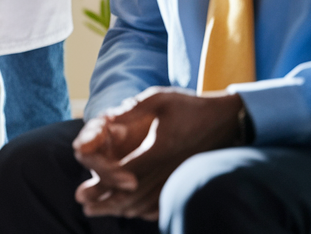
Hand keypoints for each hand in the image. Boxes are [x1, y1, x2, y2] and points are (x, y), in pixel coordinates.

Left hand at [73, 88, 243, 219]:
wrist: (229, 120)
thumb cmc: (191, 107)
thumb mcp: (159, 99)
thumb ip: (130, 110)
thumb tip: (106, 119)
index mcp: (159, 149)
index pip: (125, 176)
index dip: (102, 186)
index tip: (82, 193)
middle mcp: (169, 169)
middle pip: (133, 195)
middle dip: (106, 203)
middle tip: (85, 207)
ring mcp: (179, 178)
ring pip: (147, 202)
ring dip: (122, 208)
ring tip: (100, 211)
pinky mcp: (186, 181)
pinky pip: (164, 203)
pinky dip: (145, 209)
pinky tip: (131, 211)